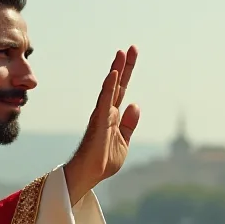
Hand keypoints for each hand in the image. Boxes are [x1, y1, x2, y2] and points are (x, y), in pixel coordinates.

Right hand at [64, 46, 139, 204]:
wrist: (88, 175)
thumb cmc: (102, 161)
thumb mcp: (124, 142)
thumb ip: (129, 124)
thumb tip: (135, 105)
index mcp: (113, 116)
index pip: (122, 90)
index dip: (127, 73)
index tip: (131, 56)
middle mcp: (106, 112)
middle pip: (117, 85)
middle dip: (124, 66)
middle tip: (131, 48)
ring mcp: (102, 115)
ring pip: (110, 88)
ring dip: (117, 70)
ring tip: (122, 53)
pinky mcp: (99, 122)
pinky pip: (104, 101)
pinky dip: (109, 87)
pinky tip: (113, 74)